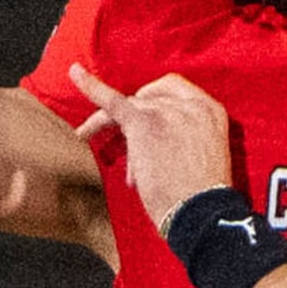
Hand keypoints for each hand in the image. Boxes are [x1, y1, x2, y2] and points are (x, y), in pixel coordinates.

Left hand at [69, 64, 234, 235]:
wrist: (200, 213)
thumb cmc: (202, 198)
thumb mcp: (204, 157)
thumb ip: (183, 139)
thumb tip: (152, 145)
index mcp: (211, 111)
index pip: (174, 89)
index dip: (155, 99)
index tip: (145, 113)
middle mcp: (191, 104)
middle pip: (148, 97)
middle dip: (131, 116)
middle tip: (116, 135)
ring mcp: (166, 110)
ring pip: (128, 105)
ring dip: (107, 122)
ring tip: (88, 134)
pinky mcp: (143, 122)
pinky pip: (112, 100)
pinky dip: (91, 86)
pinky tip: (75, 74)